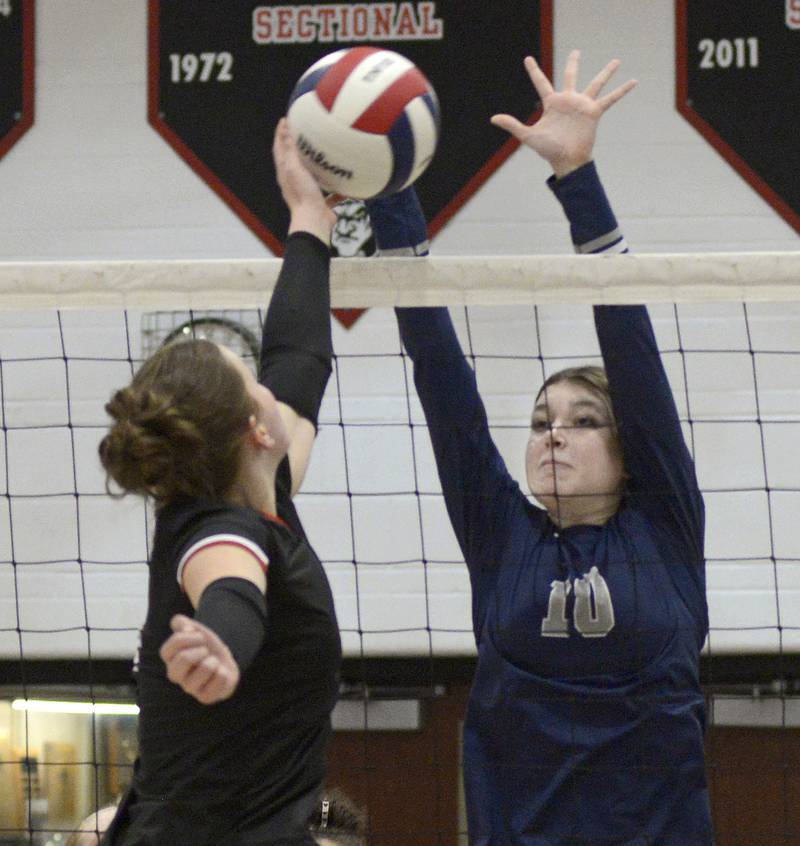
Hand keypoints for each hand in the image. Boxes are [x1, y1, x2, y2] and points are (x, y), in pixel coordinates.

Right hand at [159, 614, 239, 704]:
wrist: (223, 662)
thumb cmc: (205, 646)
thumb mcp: (194, 630)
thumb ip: (182, 623)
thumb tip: (179, 623)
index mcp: (170, 660)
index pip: (167, 649)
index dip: (186, 638)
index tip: (199, 636)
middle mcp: (177, 676)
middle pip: (183, 659)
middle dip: (201, 649)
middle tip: (206, 651)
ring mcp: (190, 688)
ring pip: (205, 668)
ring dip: (214, 660)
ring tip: (213, 663)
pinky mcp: (205, 697)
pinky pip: (219, 679)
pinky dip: (224, 673)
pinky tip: (219, 674)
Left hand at [273, 118, 336, 243]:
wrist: (315, 222)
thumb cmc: (303, 195)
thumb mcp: (294, 168)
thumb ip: (291, 150)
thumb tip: (286, 130)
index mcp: (285, 174)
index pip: (280, 149)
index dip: (281, 134)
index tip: (285, 120)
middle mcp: (295, 183)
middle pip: (294, 161)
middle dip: (298, 146)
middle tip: (304, 132)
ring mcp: (308, 193)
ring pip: (312, 177)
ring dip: (318, 167)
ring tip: (326, 154)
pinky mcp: (321, 204)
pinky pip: (331, 194)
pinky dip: (338, 189)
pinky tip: (348, 182)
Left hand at [491, 50, 636, 178]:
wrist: (567, 161)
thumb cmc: (547, 150)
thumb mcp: (528, 135)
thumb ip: (512, 124)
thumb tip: (493, 118)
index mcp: (551, 104)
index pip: (541, 82)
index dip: (533, 71)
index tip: (527, 58)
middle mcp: (568, 101)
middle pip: (570, 76)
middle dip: (573, 63)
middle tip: (576, 52)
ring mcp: (582, 106)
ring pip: (595, 83)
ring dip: (606, 73)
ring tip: (616, 61)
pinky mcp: (594, 112)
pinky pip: (610, 99)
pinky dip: (622, 91)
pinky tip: (633, 81)